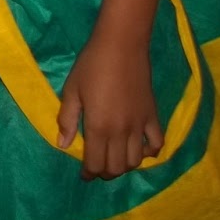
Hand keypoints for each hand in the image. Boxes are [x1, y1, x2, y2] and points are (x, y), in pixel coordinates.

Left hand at [56, 36, 162, 180]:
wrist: (122, 45)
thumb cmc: (91, 65)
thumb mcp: (72, 90)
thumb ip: (67, 119)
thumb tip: (62, 145)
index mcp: (98, 127)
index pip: (95, 163)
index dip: (89, 173)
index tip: (84, 174)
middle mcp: (121, 132)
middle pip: (116, 167)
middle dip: (105, 173)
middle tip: (97, 167)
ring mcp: (140, 125)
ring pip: (136, 161)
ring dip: (125, 166)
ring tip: (115, 159)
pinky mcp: (153, 116)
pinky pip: (157, 143)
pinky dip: (150, 153)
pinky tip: (141, 150)